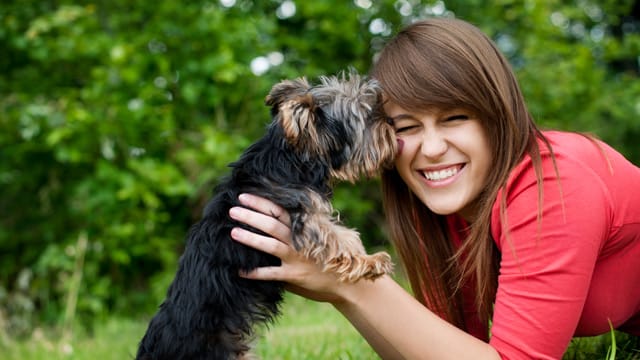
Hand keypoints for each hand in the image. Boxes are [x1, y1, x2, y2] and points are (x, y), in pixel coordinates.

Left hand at [228, 193, 346, 302]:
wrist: (346, 283)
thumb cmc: (330, 259)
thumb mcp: (319, 237)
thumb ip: (300, 231)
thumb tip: (277, 220)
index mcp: (303, 229)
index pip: (280, 210)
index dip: (261, 202)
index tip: (244, 196)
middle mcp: (299, 241)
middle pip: (272, 224)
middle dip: (251, 216)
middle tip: (232, 210)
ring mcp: (297, 258)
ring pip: (270, 245)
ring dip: (250, 238)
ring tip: (233, 232)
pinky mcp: (294, 276)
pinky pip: (271, 274)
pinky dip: (255, 272)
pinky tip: (239, 270)